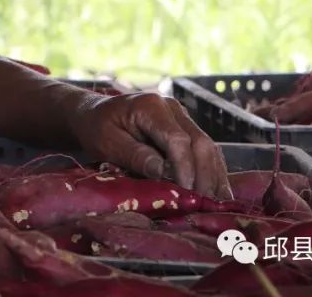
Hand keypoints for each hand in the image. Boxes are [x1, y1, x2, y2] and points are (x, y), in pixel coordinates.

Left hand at [70, 92, 231, 199]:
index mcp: (151, 107)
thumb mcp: (107, 142)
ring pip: (208, 147)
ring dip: (214, 176)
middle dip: (204, 175)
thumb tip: (164, 172)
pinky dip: (212, 172)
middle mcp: (172, 108)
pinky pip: (205, 151)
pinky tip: (218, 193)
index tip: (186, 192)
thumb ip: (135, 155)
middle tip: (205, 204)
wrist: (94, 115)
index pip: (177, 139)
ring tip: (218, 203)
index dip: (184, 167)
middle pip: (200, 142)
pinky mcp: (185, 130)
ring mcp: (181, 118)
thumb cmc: (96, 128)